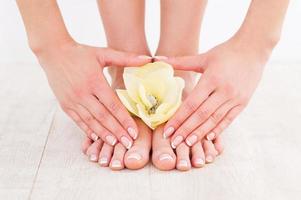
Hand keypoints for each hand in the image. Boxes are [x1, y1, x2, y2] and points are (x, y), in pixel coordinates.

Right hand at [36, 40, 150, 148]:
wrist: (53, 52)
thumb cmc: (81, 53)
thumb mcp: (103, 53)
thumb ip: (126, 58)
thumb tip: (148, 60)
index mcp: (95, 81)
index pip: (113, 105)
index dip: (124, 119)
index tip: (134, 132)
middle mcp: (83, 93)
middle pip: (103, 117)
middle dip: (117, 131)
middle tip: (128, 143)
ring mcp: (72, 100)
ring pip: (91, 121)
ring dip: (104, 134)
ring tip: (115, 144)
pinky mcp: (65, 105)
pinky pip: (78, 120)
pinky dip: (88, 130)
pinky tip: (97, 138)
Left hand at [156, 37, 270, 147]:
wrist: (253, 49)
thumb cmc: (225, 52)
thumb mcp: (203, 57)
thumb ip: (181, 61)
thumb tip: (158, 59)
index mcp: (211, 79)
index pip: (191, 104)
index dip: (178, 118)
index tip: (167, 130)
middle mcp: (223, 91)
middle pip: (201, 115)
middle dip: (186, 130)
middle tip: (174, 143)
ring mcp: (235, 98)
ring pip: (214, 120)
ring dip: (200, 133)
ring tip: (187, 144)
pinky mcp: (243, 103)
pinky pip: (228, 119)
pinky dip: (218, 129)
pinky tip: (207, 138)